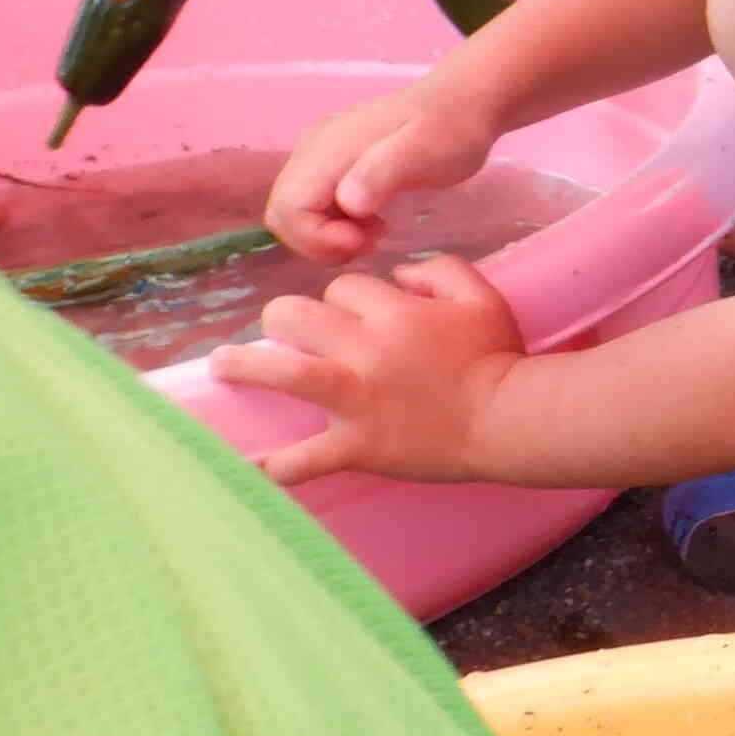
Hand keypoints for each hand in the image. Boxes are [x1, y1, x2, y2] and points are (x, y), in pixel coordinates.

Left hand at [208, 256, 522, 485]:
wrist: (511, 421)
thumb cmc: (499, 359)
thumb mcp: (481, 297)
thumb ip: (439, 270)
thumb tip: (399, 274)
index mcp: (394, 313)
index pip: (343, 288)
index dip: (347, 299)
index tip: (360, 318)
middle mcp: (366, 350)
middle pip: (294, 316)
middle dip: (285, 319)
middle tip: (286, 332)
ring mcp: (357, 400)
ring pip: (281, 372)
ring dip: (244, 366)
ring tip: (223, 366)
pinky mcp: (359, 446)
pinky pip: (306, 459)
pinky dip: (278, 466)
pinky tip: (253, 466)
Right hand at [264, 84, 495, 261]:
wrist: (463, 103)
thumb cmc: (451, 130)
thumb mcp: (426, 153)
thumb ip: (384, 175)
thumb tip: (348, 203)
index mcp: (328, 148)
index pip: (288, 208)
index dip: (317, 237)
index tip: (365, 241)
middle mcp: (312, 150)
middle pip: (283, 214)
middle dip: (319, 242)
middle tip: (370, 242)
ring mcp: (320, 155)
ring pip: (295, 213)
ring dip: (328, 236)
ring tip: (377, 233)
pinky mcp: (333, 164)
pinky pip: (314, 205)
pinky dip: (335, 225)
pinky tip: (374, 223)